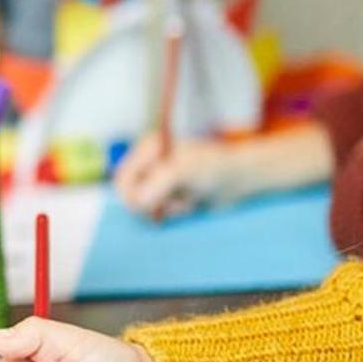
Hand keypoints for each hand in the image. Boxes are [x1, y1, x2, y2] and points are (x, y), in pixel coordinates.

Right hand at [113, 133, 235, 219]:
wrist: (239, 179)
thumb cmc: (214, 166)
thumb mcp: (185, 170)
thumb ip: (159, 183)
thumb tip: (138, 201)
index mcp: (148, 149)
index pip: (123, 178)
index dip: (130, 195)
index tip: (145, 208)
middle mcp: (150, 163)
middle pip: (131, 195)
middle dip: (152, 204)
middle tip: (174, 206)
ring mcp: (159, 181)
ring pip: (147, 207)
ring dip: (169, 208)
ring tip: (189, 200)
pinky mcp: (170, 196)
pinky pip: (161, 212)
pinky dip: (175, 212)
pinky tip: (191, 204)